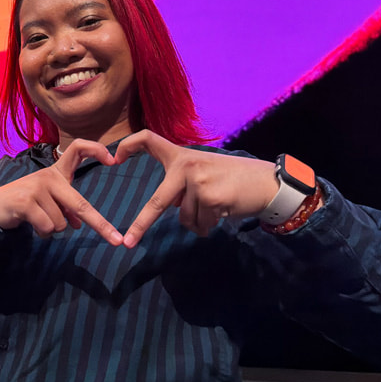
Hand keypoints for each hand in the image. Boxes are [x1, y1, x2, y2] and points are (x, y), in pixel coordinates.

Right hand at [0, 140, 123, 245]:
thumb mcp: (49, 201)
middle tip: (116, 240)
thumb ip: (66, 208)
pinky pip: (47, 227)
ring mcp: (37, 187)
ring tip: (37, 219)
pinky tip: (31, 224)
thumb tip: (77, 225)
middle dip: (100, 225)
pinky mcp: (26, 201)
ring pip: (61, 223)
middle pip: (80, 204)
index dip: (95, 150)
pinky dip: (42, 232)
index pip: (78, 149)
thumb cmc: (27, 203)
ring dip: (52, 228)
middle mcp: (49, 176)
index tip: (113, 160)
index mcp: (57, 172)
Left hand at [115, 130, 278, 246]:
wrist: (267, 182)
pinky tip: (223, 212)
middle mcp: (187, 165)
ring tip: (216, 207)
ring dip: (198, 221)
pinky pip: (199, 224)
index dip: (130, 145)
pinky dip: (209, 225)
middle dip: (141, 224)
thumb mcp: (204, 171)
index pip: (150, 139)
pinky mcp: (211, 198)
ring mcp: (198, 182)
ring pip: (184, 218)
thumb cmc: (233, 179)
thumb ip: (183, 183)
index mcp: (182, 156)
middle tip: (127, 242)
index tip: (114, 158)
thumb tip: (170, 205)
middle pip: (157, 201)